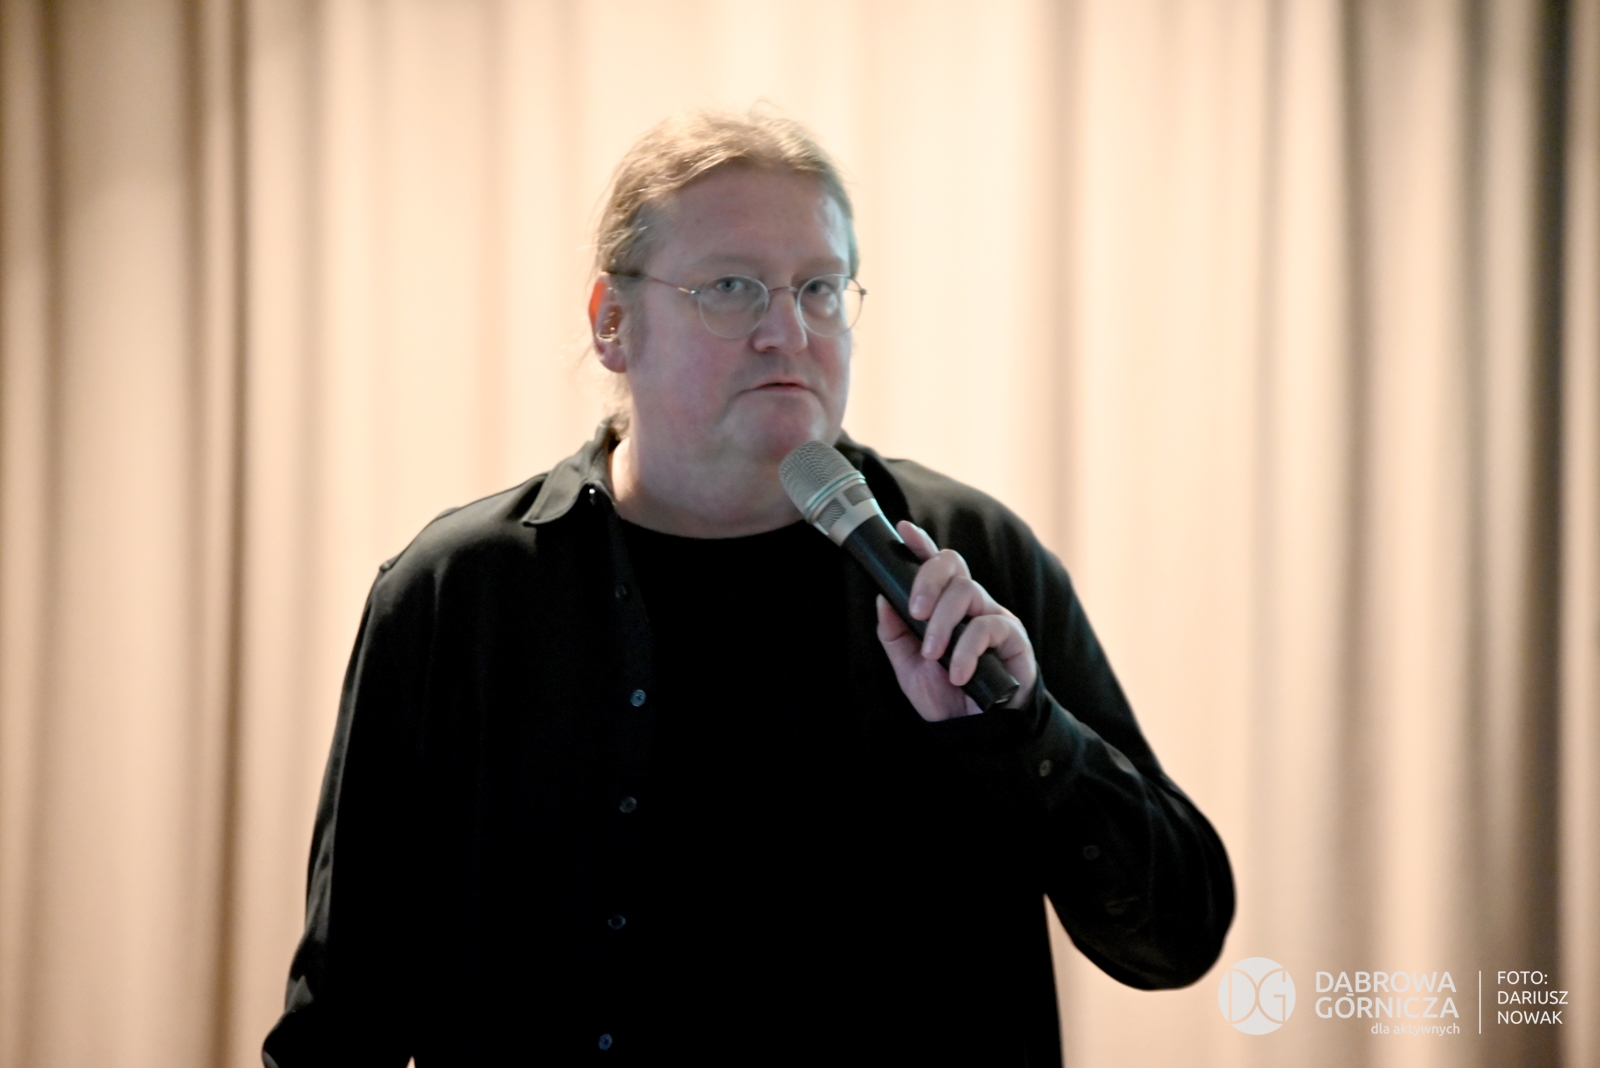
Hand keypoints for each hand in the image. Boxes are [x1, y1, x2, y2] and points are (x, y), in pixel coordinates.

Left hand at [873, 521, 1037, 721]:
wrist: (975, 732)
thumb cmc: (946, 697)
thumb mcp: (908, 668)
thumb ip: (894, 634)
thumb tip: (883, 599)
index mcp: (945, 606)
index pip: (935, 567)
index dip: (921, 545)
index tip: (903, 530)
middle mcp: (970, 604)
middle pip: (953, 564)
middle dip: (928, 580)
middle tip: (915, 612)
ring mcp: (993, 616)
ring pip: (967, 591)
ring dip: (943, 624)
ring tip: (932, 655)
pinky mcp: (1013, 636)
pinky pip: (989, 626)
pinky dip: (967, 649)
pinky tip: (958, 673)